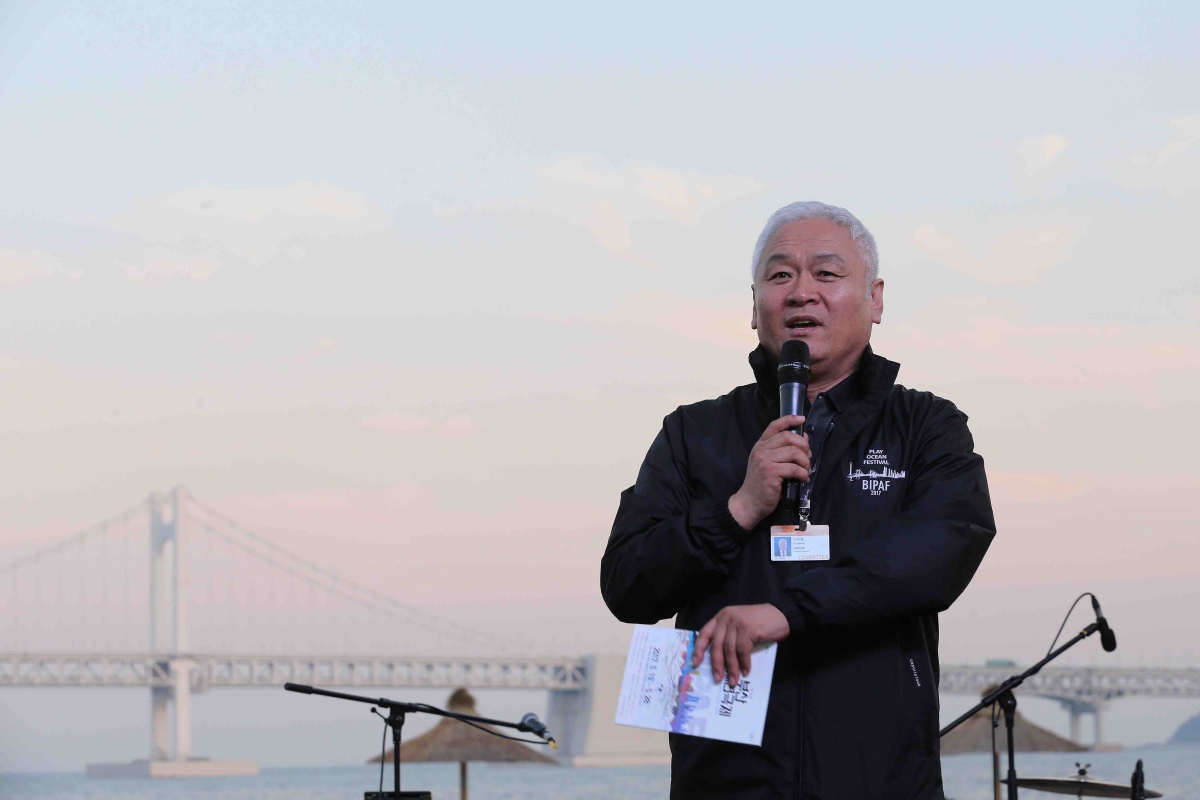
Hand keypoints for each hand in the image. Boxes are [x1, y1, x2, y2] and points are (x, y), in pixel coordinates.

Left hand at [692, 603, 789, 685]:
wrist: (780, 614)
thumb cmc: (759, 622)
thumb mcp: (739, 624)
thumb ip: (728, 635)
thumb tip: (720, 660)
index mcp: (721, 617)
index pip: (704, 633)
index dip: (699, 649)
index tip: (695, 663)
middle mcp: (726, 617)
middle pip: (716, 644)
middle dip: (716, 664)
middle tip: (717, 678)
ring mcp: (737, 622)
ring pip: (729, 649)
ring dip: (731, 667)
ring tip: (732, 680)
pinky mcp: (748, 629)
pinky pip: (742, 650)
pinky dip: (744, 663)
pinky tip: (745, 671)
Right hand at [728, 415, 809, 529]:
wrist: (749, 503)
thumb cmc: (760, 484)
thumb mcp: (768, 463)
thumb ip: (782, 451)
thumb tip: (804, 440)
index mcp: (760, 445)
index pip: (774, 426)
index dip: (789, 419)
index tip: (802, 419)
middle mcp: (761, 449)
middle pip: (788, 437)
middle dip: (803, 446)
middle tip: (807, 457)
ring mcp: (765, 460)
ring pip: (793, 452)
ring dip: (805, 462)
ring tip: (806, 471)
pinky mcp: (771, 472)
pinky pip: (794, 468)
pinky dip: (803, 474)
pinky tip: (803, 479)